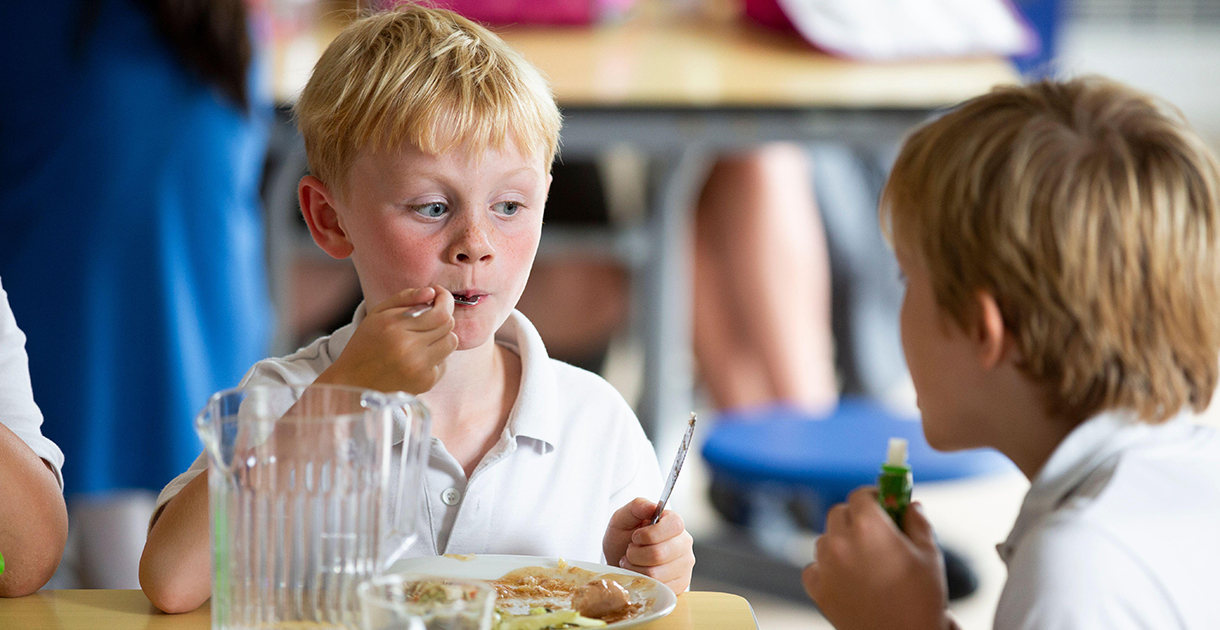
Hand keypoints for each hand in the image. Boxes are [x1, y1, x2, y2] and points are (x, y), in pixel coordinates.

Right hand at [316, 286, 457, 394]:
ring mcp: (419, 367)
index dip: (446, 300)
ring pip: (451, 342)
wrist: (354, 383)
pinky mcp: (425, 382)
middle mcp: (409, 348)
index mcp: (396, 327)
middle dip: (442, 317)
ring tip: (424, 337)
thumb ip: (405, 297)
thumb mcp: (377, 314)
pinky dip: (435, 356)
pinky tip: (417, 357)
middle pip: (448, 325)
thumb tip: (432, 292)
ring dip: (442, 336)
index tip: (440, 296)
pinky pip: (444, 362)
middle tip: (431, 316)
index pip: (441, 312)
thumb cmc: (366, 345)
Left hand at [603, 498, 694, 593]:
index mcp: (674, 523)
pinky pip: (658, 588)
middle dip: (635, 554)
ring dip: (635, 569)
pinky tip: (639, 574)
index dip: (649, 534)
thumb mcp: (622, 518)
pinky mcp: (680, 585)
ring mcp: (684, 566)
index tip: (635, 536)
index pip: (673, 525)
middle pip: (659, 553)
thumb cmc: (623, 538)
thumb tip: (652, 507)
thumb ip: (636, 506)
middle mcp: (684, 544)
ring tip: (632, 562)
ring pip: (656, 574)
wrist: (620, 562)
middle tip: (630, 551)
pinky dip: (641, 582)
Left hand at [802, 488, 949, 629]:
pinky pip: (814, 567)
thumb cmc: (921, 600)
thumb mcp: (929, 555)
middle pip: (839, 513)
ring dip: (840, 541)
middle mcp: (840, 542)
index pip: (860, 495)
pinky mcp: (817, 590)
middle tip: (874, 531)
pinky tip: (847, 578)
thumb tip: (910, 505)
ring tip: (864, 560)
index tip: (883, 503)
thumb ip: (918, 522)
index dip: (873, 496)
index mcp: (868, 527)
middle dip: (855, 516)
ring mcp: (825, 567)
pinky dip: (827, 568)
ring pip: (825, 539)